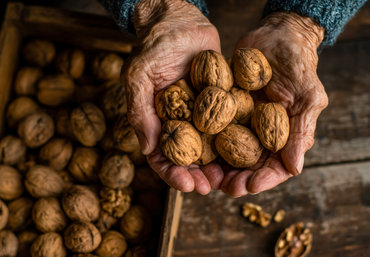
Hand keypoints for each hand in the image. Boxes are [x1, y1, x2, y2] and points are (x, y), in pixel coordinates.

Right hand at [122, 0, 219, 193]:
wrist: (180, 21)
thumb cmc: (153, 47)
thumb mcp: (139, 77)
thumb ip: (140, 111)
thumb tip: (147, 148)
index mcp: (157, 122)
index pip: (161, 156)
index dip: (173, 173)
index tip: (186, 185)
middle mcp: (180, 122)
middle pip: (189, 158)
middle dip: (200, 176)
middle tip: (213, 187)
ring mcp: (201, 114)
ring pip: (211, 147)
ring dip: (220, 165)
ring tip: (233, 178)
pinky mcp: (221, 101)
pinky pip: (230, 124)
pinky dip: (238, 139)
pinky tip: (251, 151)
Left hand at [217, 12, 328, 196]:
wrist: (275, 35)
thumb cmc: (298, 65)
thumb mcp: (307, 96)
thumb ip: (301, 131)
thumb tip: (294, 169)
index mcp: (283, 137)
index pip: (275, 167)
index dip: (262, 179)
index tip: (248, 186)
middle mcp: (260, 134)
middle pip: (247, 165)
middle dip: (234, 178)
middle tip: (220, 186)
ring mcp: (240, 122)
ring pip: (227, 152)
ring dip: (216, 166)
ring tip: (203, 174)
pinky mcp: (222, 109)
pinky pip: (212, 128)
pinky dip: (203, 140)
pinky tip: (191, 147)